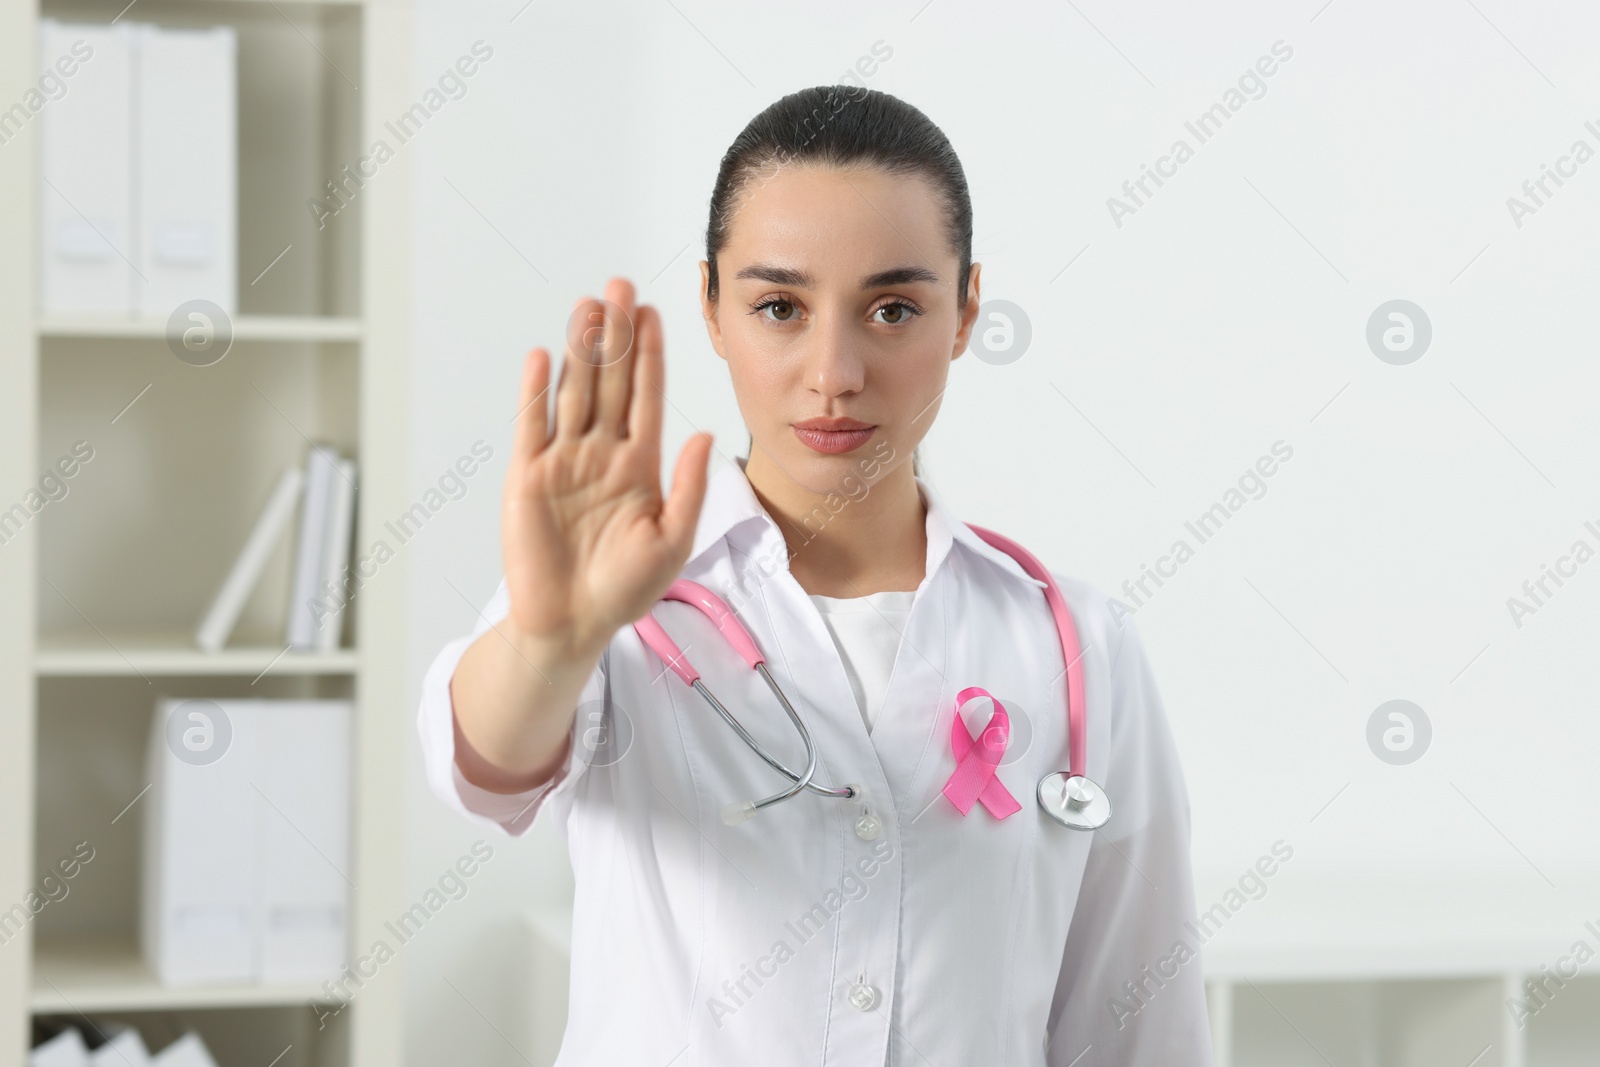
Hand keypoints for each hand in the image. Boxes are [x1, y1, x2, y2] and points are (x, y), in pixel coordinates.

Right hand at [500, 277, 713, 650]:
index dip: (649, 355)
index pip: (646, 397)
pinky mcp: (527, 476)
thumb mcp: (672, 539)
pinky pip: (533, 425)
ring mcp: (564, 461)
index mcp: (641, 464)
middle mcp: (602, 453)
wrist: (572, 623)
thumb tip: (705, 435)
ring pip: (574, 394)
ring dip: (580, 351)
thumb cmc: (625, 588)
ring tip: (588, 307)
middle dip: (615, 336)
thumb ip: (689, 487)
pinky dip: (538, 392)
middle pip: (609, 382)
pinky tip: (544, 356)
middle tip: (620, 287)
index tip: (654, 313)